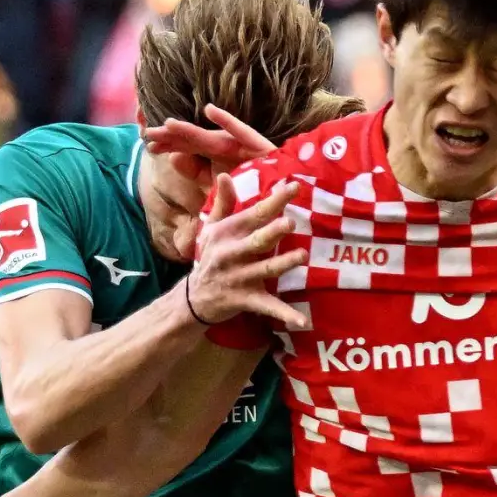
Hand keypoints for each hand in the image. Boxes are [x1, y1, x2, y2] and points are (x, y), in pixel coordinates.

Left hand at [143, 104, 277, 174]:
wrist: (285, 189)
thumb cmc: (253, 185)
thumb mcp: (219, 184)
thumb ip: (197, 173)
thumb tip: (173, 158)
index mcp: (214, 153)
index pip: (186, 147)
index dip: (168, 144)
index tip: (148, 145)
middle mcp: (224, 145)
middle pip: (193, 139)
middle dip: (171, 137)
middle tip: (147, 133)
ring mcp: (240, 144)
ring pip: (210, 137)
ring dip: (189, 131)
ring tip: (168, 124)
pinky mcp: (257, 145)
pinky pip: (241, 133)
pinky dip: (226, 121)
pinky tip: (210, 110)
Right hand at [186, 174, 309, 327]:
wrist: (193, 298)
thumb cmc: (209, 258)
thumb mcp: (211, 229)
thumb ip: (223, 203)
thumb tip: (225, 174)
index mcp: (228, 233)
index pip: (255, 214)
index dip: (275, 201)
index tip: (294, 187)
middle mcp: (232, 254)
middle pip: (256, 241)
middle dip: (272, 233)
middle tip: (290, 224)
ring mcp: (239, 278)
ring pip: (264, 270)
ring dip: (283, 264)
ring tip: (302, 256)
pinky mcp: (245, 300)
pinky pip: (267, 306)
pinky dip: (284, 314)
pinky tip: (303, 321)